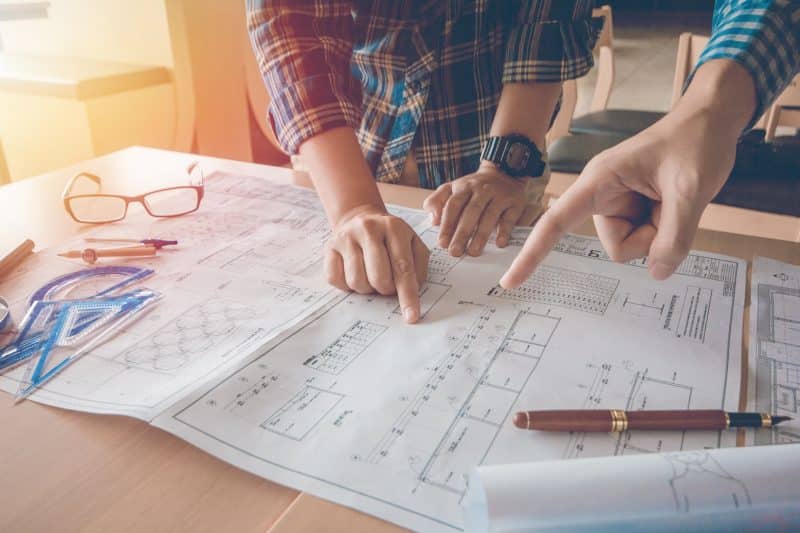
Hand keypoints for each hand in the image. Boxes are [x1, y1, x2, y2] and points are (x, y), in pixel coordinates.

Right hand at [325, 205, 429, 322]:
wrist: (360, 217)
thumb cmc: (390, 237)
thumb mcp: (412, 243)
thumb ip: (418, 267)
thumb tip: (413, 291)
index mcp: (394, 227)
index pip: (403, 268)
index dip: (408, 295)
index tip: (411, 317)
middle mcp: (368, 229)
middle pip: (378, 278)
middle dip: (385, 289)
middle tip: (387, 283)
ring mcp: (346, 237)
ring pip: (357, 282)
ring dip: (367, 288)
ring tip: (370, 275)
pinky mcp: (329, 247)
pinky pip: (337, 280)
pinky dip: (347, 285)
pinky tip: (355, 272)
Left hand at [423, 164, 543, 256]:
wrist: (504, 172)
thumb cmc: (473, 187)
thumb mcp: (452, 188)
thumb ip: (437, 201)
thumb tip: (433, 220)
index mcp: (463, 187)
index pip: (453, 206)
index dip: (447, 225)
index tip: (442, 243)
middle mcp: (482, 190)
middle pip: (470, 212)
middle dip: (462, 233)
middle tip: (455, 251)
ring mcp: (500, 196)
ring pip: (489, 216)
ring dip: (481, 235)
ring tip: (473, 252)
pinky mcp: (515, 202)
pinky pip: (510, 217)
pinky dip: (505, 230)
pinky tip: (499, 243)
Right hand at [500, 107, 738, 287]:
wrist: (712, 122)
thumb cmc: (695, 142)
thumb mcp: (691, 189)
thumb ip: (674, 236)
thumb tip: (658, 273)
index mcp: (599, 181)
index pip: (556, 221)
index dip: (532, 253)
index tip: (509, 282)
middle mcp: (602, 193)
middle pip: (616, 245)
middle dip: (649, 237)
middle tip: (673, 204)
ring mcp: (619, 202)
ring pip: (632, 245)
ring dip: (659, 232)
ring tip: (674, 198)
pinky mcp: (634, 208)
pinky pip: (644, 239)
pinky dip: (664, 228)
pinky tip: (673, 202)